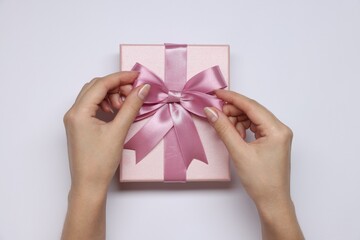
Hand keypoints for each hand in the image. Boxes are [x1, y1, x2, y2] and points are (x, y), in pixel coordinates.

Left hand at [63, 71, 149, 193]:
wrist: (89, 185)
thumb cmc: (100, 163)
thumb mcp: (118, 131)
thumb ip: (131, 107)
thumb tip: (142, 89)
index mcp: (79, 112)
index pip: (101, 84)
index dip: (120, 78)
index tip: (137, 77)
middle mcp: (73, 113)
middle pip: (95, 87)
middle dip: (116, 86)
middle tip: (134, 93)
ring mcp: (75, 120)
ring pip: (93, 95)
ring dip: (111, 95)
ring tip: (124, 106)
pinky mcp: (79, 126)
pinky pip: (92, 106)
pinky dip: (105, 104)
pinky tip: (116, 112)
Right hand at [204, 90, 303, 239]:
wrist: (272, 201)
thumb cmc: (261, 181)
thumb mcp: (239, 152)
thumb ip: (224, 129)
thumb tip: (211, 111)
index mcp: (277, 130)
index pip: (252, 106)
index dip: (232, 98)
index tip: (217, 94)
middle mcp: (280, 129)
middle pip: (253, 111)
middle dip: (233, 111)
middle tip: (216, 114)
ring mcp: (277, 135)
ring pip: (253, 118)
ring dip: (237, 120)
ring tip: (226, 130)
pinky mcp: (272, 141)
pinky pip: (255, 127)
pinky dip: (242, 128)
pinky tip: (234, 134)